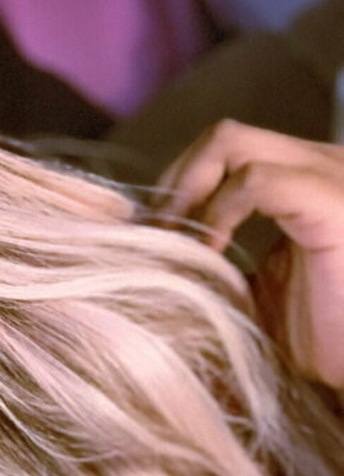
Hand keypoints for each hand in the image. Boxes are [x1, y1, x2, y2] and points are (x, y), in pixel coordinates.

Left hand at [156, 121, 343, 390]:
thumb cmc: (320, 339)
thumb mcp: (254, 294)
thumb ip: (214, 265)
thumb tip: (150, 262)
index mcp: (303, 179)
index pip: (223, 149)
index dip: (178, 185)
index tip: (150, 236)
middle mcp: (318, 165)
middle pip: (220, 137)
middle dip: (174, 185)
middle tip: (153, 239)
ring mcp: (327, 176)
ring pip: (230, 143)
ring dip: (186, 193)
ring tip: (174, 244)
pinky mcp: (329, 201)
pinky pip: (255, 180)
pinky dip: (216, 212)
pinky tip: (208, 253)